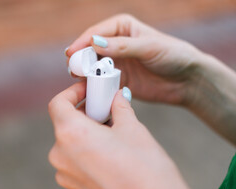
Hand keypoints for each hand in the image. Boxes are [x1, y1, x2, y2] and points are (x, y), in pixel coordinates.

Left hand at [48, 81, 211, 188]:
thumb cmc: (147, 170)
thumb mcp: (133, 129)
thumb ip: (118, 108)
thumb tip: (115, 98)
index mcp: (71, 135)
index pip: (58, 104)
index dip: (72, 92)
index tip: (88, 90)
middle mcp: (61, 155)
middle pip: (64, 123)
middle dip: (84, 111)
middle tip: (106, 106)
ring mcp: (66, 174)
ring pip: (70, 141)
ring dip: (87, 130)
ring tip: (113, 129)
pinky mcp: (75, 187)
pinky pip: (75, 159)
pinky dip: (87, 149)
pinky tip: (110, 150)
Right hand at [66, 14, 202, 105]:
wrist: (186, 80)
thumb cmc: (172, 55)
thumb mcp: (148, 47)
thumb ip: (122, 46)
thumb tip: (94, 43)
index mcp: (121, 28)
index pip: (95, 33)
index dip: (82, 43)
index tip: (71, 54)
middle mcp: (115, 44)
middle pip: (90, 50)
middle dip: (80, 59)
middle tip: (73, 69)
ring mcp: (115, 63)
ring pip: (92, 67)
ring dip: (85, 73)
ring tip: (78, 80)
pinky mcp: (117, 80)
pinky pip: (100, 82)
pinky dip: (93, 86)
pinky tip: (88, 91)